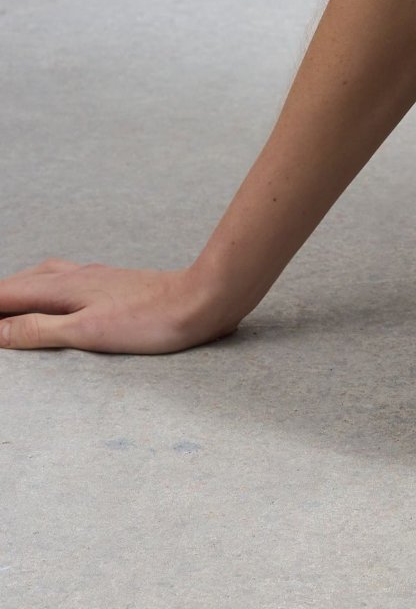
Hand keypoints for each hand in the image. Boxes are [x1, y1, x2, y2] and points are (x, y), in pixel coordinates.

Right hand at [0, 258, 242, 353]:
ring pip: (44, 277)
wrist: (201, 300)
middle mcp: (76, 276)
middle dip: (0, 296)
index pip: (7, 293)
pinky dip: (45, 288)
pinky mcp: (112, 284)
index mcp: (64, 287)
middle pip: (22, 281)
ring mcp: (96, 277)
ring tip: (8, 305)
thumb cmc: (150, 320)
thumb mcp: (87, 332)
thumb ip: (39, 330)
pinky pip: (64, 279)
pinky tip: (55, 297)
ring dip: (20, 289)